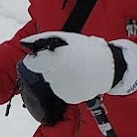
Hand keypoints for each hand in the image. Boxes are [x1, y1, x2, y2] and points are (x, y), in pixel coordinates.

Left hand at [20, 32, 136, 103]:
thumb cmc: (88, 49)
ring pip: (52, 82)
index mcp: (57, 60)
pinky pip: (61, 90)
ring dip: (58, 76)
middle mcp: (58, 77)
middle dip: (51, 66)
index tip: (42, 57)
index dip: (36, 59)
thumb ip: (43, 40)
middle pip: (44, 72)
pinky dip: (66, 85)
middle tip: (67, 62)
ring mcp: (64, 89)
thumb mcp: (66, 38)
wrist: (111, 67)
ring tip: (75, 70)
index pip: (33, 63)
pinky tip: (78, 78)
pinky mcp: (70, 98)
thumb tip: (25, 43)